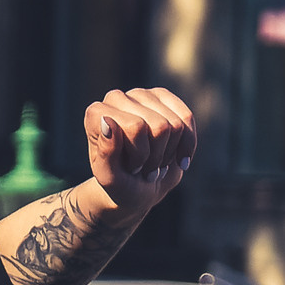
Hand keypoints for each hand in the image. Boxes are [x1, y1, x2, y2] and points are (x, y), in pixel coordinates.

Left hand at [85, 87, 196, 214]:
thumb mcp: (111, 179)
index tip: (130, 168)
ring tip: (153, 162)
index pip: (137, 127)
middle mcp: (116, 98)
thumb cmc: (121, 185)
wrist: (138, 189)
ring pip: (175, 124)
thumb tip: (107, 120)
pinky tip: (176, 157)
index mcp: (97, 114)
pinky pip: (187, 118)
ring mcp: (140, 95)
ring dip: (169, 152)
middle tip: (143, 168)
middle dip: (156, 156)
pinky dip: (187, 144)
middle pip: (159, 126)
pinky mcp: (161, 97)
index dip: (140, 155)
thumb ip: (106, 153)